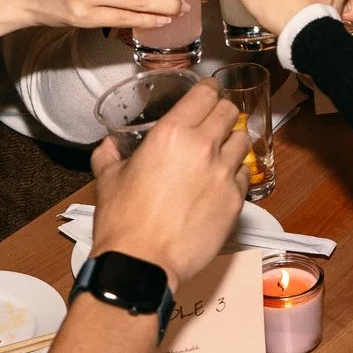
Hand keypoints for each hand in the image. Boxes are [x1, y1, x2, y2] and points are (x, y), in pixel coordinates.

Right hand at [87, 81, 245, 283]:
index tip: (208, 91)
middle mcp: (203, 148)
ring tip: (221, 150)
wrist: (143, 263)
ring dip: (232, 141)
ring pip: (243, 141)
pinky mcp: (235, 202)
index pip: (204, 94)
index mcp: (171, 134)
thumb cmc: (124, 222)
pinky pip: (244, 176)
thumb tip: (109, 145)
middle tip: (213, 120)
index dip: (208, 89)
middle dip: (222, 112)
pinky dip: (235, 173)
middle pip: (230, 112)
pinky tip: (222, 181)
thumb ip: (109, 154)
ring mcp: (223, 175)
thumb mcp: (108, 179)